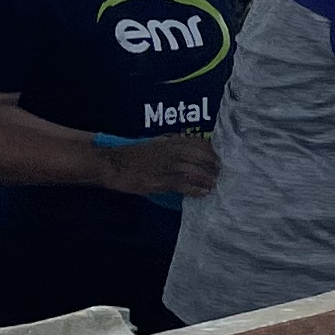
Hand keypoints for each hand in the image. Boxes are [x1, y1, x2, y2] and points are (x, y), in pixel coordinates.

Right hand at [103, 132, 219, 197]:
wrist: (114, 164)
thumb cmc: (133, 155)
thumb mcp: (155, 144)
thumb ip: (171, 145)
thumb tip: (187, 149)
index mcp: (172, 141)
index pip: (201, 143)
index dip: (212, 152)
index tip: (218, 160)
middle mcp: (173, 151)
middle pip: (203, 157)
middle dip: (214, 166)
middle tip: (220, 174)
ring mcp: (169, 166)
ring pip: (197, 172)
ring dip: (208, 179)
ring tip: (214, 185)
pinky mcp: (162, 180)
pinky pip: (185, 185)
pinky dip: (196, 189)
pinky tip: (203, 193)